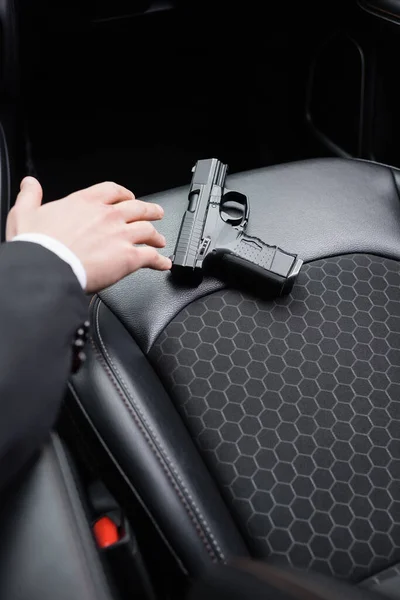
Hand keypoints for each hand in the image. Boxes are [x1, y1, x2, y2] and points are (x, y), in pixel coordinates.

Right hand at [6, 177, 171, 291]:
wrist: (47, 268)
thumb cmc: (37, 245)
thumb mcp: (25, 213)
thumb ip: (30, 197)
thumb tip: (30, 184)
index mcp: (85, 202)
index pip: (112, 190)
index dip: (124, 194)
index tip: (128, 197)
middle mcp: (108, 216)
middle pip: (137, 208)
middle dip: (149, 211)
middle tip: (156, 213)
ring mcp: (121, 236)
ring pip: (147, 230)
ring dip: (156, 235)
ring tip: (160, 241)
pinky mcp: (129, 257)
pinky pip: (151, 257)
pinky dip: (160, 261)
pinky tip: (163, 264)